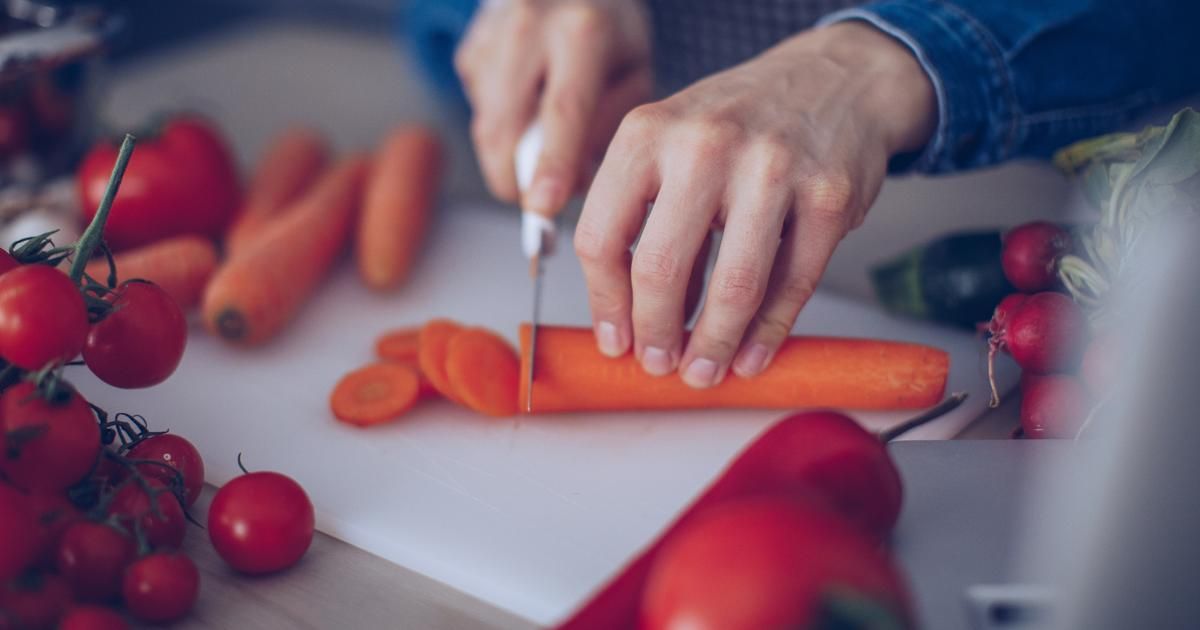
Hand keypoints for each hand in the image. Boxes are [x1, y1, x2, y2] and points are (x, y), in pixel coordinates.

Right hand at [454, 0, 651, 215]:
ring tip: (540, 143)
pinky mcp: (469, 48)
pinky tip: (525, 104)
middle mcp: (531, 27)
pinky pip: (478, 111)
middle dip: (514, 179)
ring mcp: (492, 36)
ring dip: (509, 156)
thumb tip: (570, 184)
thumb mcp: (633, 74)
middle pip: (507, 126)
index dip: (551, 164)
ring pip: (487, 126)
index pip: (563, 110)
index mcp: (583, 32)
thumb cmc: (607, 36)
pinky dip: (501, 125)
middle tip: (534, 202)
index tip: (542, 207)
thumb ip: (607, 130)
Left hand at [574, 22, 936, 387]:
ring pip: (734, 286)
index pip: (601, 237)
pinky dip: (767, 333)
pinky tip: (750, 355)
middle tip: (659, 363)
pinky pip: (792, 285)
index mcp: (647, 133)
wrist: (834, 79)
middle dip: (656, 334)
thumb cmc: (740, 122)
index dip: (605, 303)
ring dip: (714, 345)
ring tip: (704, 370)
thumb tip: (625, 314)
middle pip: (660, 268)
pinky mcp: (828, 196)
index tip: (615, 339)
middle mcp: (704, 145)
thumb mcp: (670, 140)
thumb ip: (639, 211)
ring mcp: (772, 168)